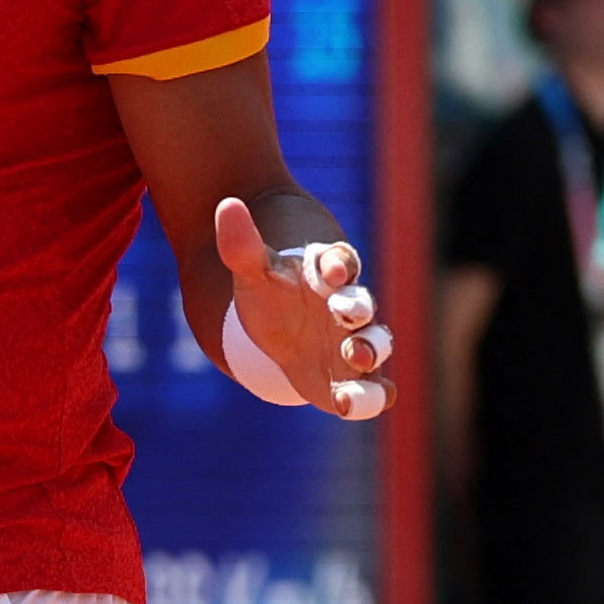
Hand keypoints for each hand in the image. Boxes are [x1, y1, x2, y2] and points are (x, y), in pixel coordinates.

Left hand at [214, 195, 394, 418]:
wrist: (279, 326)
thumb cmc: (269, 292)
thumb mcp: (252, 270)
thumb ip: (241, 244)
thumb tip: (227, 204)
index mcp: (326, 273)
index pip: (341, 261)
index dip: (338, 263)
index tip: (328, 269)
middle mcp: (349, 305)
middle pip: (364, 303)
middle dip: (358, 308)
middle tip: (345, 312)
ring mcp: (354, 341)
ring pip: (377, 343)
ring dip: (371, 349)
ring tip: (355, 356)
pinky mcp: (352, 375)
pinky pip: (374, 386)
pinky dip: (373, 394)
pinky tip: (361, 400)